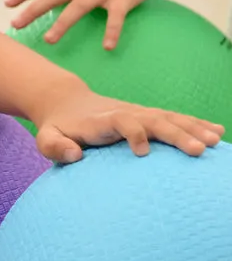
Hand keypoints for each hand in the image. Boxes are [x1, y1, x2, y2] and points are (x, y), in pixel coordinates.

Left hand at [31, 90, 224, 163]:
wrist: (67, 104)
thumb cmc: (58, 127)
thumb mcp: (46, 138)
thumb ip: (54, 146)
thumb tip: (74, 155)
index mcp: (102, 120)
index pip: (122, 121)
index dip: (133, 132)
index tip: (142, 152)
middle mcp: (124, 113)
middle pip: (153, 119)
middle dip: (175, 133)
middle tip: (197, 150)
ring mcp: (138, 113)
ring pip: (168, 118)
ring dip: (192, 128)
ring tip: (215, 141)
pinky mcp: (147, 117)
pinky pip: (174, 119)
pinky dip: (195, 123)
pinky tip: (216, 131)